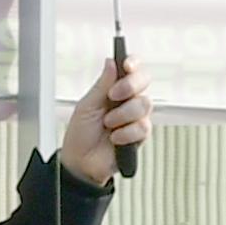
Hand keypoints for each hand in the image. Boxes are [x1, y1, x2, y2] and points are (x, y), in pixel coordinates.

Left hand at [57, 53, 152, 187]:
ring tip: (108, 124)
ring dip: (123, 114)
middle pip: (144, 80)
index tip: (126, 64)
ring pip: (144, 104)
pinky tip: (115, 138)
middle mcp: (128, 100)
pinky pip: (143, 127)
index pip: (131, 68)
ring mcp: (135, 117)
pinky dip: (126, 133)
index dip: (133, 62)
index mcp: (114, 89)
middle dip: (130, 86)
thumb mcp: (87, 105)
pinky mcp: (140, 136)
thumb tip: (111, 61)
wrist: (81, 163)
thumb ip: (102, 84)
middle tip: (113, 95)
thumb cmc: (81, 134)